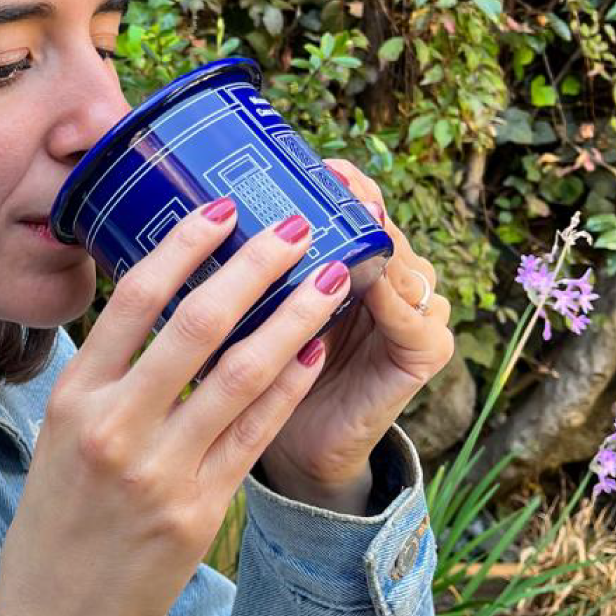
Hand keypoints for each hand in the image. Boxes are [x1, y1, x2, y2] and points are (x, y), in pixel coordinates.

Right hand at [0, 201, 352, 615]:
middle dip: (253, 266)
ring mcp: (160, 471)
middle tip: (293, 225)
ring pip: (242, 374)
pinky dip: (288, 387)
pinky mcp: (199, 511)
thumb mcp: (57, 441)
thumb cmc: (53, 526)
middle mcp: (114, 428)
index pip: (131, 301)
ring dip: (293, 317)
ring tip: (329, 277)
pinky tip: (313, 352)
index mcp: (71, 400)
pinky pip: (255, 433)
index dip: (182, 246)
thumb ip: (101, 382)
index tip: (221, 209)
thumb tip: (153, 315)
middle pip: (196, 325)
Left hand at [258, 159, 455, 501]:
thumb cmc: (255, 383)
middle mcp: (386, 283)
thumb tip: (191, 217)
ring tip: (352, 217)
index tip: (306, 162)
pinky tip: (363, 281)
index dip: (339, 184)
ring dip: (376, 240)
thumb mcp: (241, 319)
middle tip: (330, 178)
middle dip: (358, 201)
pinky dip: (391, 299)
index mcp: (345, 267)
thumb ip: (236, 275)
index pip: (354, 210)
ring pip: (403, 263)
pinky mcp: (425, 354)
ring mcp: (412, 315)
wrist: (291, 454)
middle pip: (382, 227)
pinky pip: (415, 318)